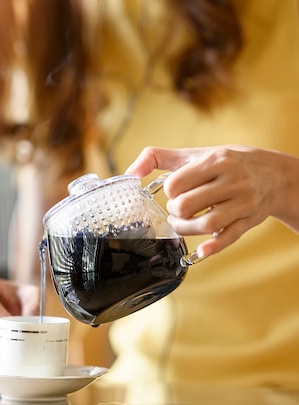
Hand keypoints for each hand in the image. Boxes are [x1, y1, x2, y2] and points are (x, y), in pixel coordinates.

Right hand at [0, 273, 39, 362]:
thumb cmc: (17, 297)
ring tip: (12, 339)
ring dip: (2, 348)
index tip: (16, 326)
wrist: (8, 303)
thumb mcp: (31, 294)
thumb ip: (33, 309)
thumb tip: (31, 329)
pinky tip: (3, 346)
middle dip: (4, 338)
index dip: (0, 320)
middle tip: (18, 338)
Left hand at [125, 145, 298, 257]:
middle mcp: (231, 181)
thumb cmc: (226, 163)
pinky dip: (213, 247)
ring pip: (206, 223)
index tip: (174, 192)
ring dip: (186, 229)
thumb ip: (157, 157)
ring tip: (182, 224)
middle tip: (176, 210)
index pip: (176, 184)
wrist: (275, 174)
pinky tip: (201, 251)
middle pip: (187, 205)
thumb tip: (129, 172)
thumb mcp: (194, 154)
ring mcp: (242, 203)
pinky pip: (230, 237)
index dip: (168, 192)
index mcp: (215, 162)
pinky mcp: (249, 221)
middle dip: (175, 211)